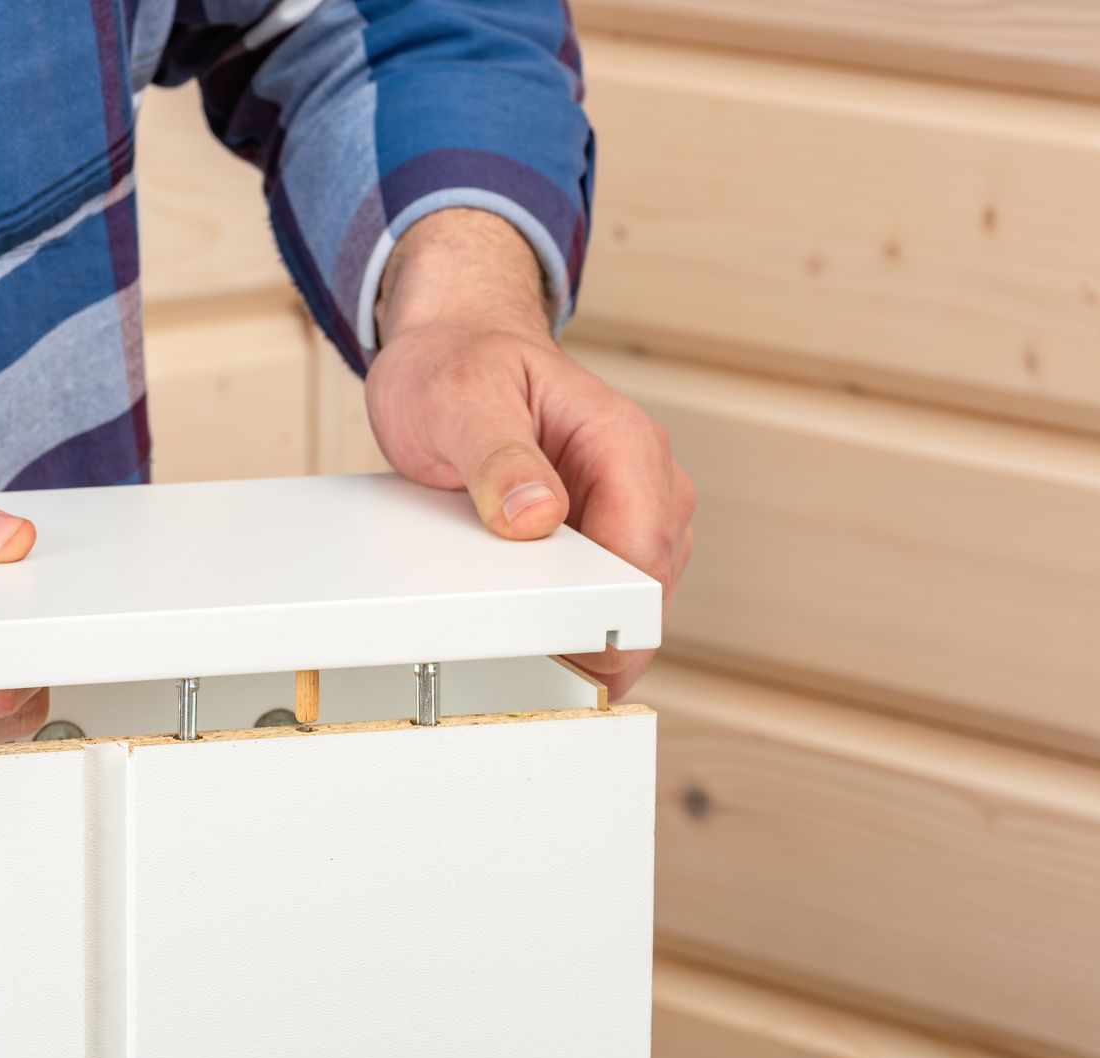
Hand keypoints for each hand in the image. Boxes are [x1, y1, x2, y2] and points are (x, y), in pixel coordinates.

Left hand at [367, 208, 693, 698]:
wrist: (453, 350)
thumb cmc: (458, 364)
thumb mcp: (461, 400)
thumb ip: (499, 456)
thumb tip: (538, 516)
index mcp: (624, 442)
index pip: (644, 554)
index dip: (605, 616)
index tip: (558, 656)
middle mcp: (643, 478)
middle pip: (647, 590)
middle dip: (595, 632)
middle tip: (526, 666)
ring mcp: (629, 509)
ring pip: (634, 601)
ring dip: (584, 628)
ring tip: (519, 644)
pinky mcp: (604, 533)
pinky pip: (603, 593)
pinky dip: (570, 616)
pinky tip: (526, 624)